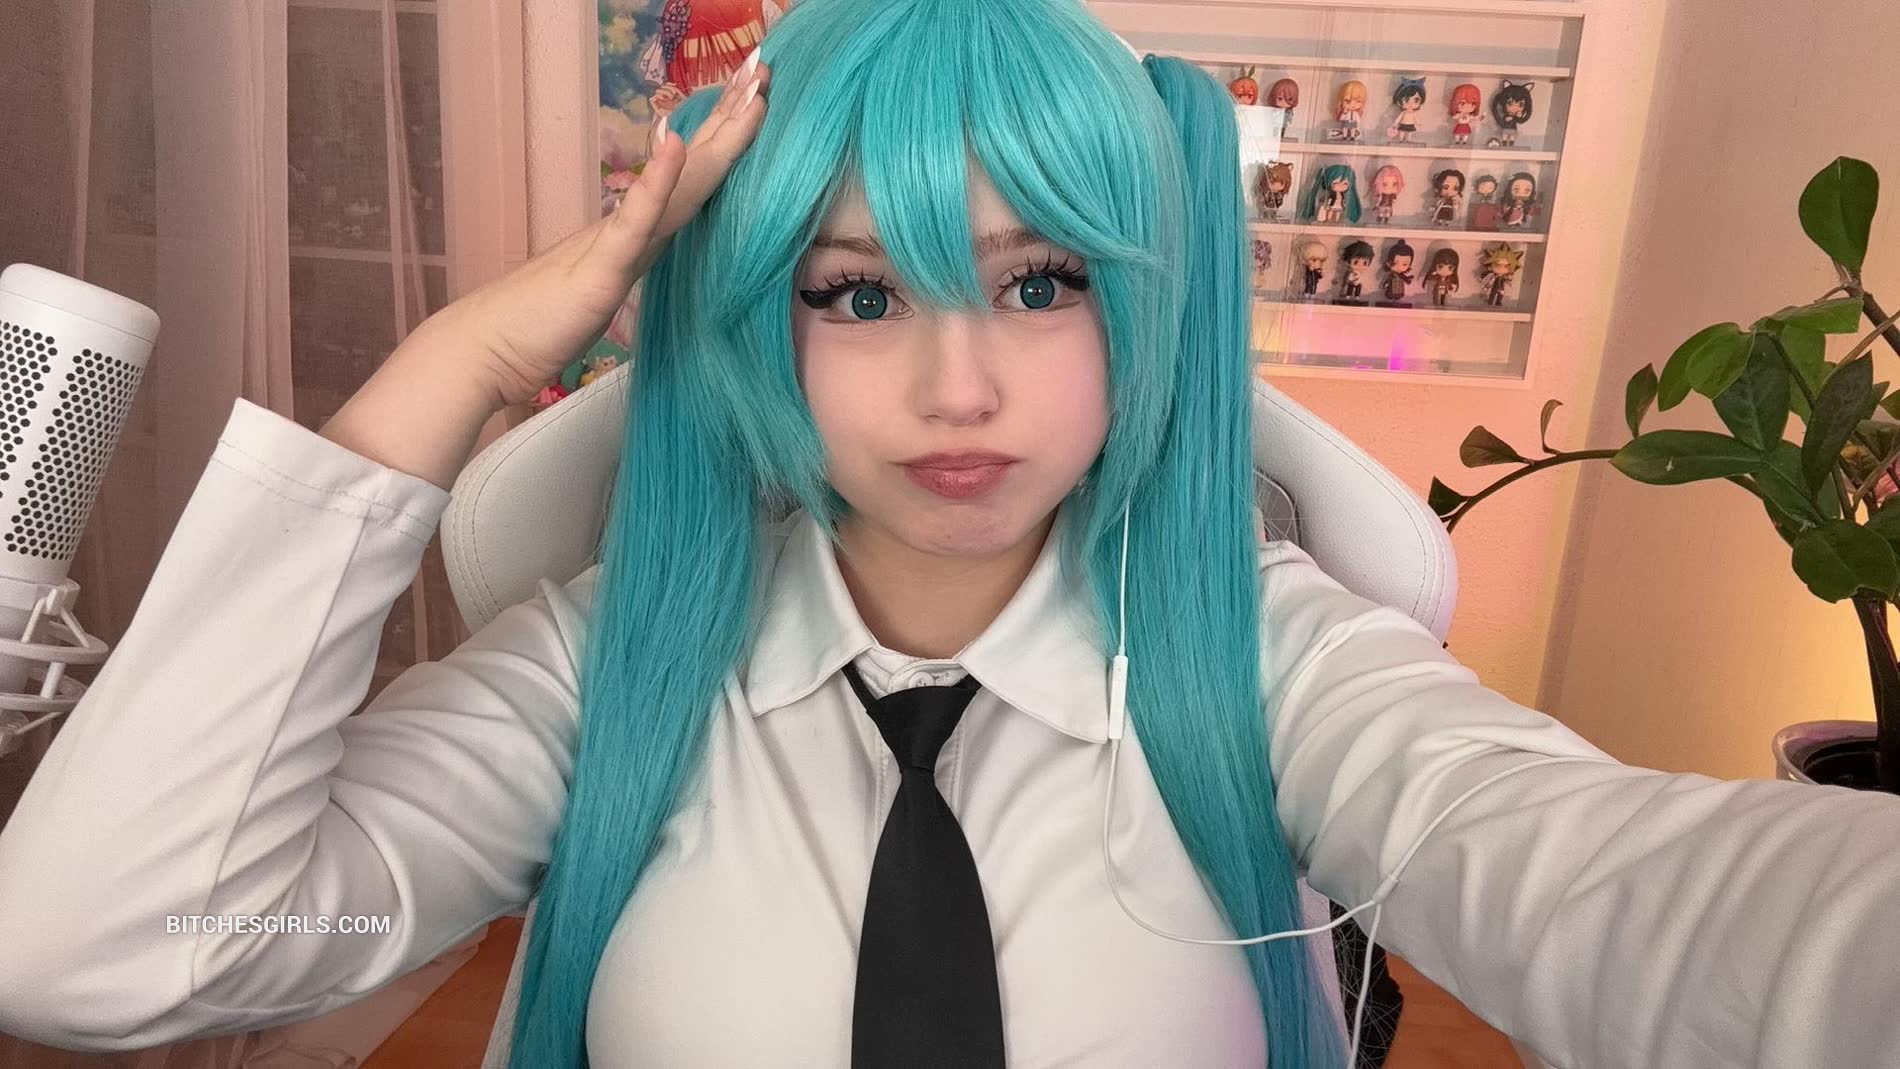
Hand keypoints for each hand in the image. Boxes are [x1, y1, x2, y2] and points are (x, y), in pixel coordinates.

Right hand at [439, 52, 769, 407]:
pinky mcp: (600, 269)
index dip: (721, 143)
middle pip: (693, 167)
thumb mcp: (594, 295)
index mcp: (633, 237)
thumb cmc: (532, 327)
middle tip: (763, 69)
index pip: (689, 183)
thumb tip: (634, 249)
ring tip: (748, 89)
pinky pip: (635, 221)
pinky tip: (674, 140)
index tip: (753, 102)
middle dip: (731, 120)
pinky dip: (657, 182)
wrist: (482, 349)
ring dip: (717, 136)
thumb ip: (617, 267)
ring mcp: (613, 243)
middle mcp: (629, 229)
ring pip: (679, 183)